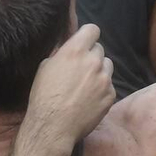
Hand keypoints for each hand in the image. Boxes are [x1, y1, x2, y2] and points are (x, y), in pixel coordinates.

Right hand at [25, 23, 114, 146]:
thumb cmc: (44, 96)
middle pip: (99, 49)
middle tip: (80, 69)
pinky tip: (89, 99)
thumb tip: (69, 47)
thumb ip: (61, 53)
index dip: (87, 35)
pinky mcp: (110, 95)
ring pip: (107, 66)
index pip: (92, 29)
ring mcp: (104, 79)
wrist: (54, 126)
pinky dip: (101, 89)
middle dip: (91, 55)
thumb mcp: (45, 67)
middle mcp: (93, 61)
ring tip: (86, 84)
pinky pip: (109, 85)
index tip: (84, 42)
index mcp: (75, 50)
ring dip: (99, 71)